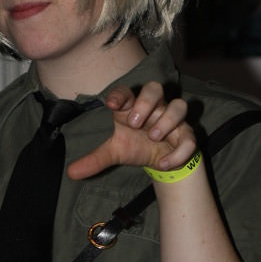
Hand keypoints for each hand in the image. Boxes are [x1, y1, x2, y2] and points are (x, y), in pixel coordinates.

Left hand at [66, 83, 197, 179]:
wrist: (161, 161)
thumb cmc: (137, 146)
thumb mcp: (115, 152)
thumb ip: (95, 159)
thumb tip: (71, 173)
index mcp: (133, 107)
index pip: (127, 92)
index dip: (120, 94)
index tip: (112, 104)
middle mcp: (155, 108)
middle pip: (155, 88)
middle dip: (146, 102)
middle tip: (135, 123)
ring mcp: (173, 120)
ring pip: (179, 106)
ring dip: (166, 120)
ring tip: (153, 137)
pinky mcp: (187, 136)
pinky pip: (189, 138)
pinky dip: (178, 151)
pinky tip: (163, 163)